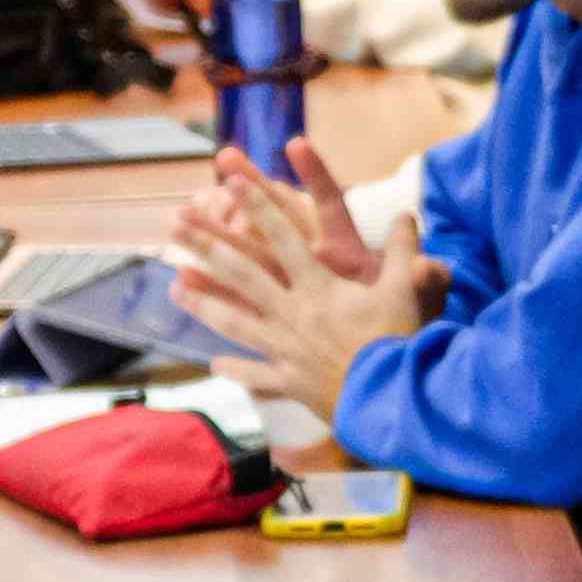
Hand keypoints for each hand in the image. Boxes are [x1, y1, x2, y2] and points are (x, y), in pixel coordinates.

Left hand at [173, 140, 436, 414]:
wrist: (390, 400)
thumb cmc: (399, 342)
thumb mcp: (405, 290)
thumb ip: (404, 251)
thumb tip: (407, 214)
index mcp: (319, 286)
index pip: (282, 237)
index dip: (258, 206)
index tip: (231, 181)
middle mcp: (293, 313)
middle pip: (242, 273)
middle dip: (208, 246)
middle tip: (177, 226)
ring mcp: (285, 349)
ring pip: (235, 322)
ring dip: (204, 303)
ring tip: (174, 288)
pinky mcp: (289, 382)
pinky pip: (256, 376)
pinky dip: (236, 370)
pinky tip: (214, 365)